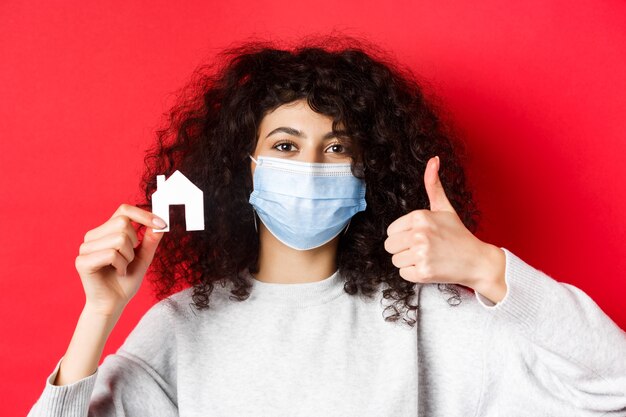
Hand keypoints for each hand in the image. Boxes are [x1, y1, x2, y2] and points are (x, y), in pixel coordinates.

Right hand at [75, 204, 166, 315]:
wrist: (114, 304)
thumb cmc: (126, 281)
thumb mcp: (143, 258)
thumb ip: (150, 240)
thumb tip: (159, 224)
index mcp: (106, 231)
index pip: (123, 210)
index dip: (143, 214)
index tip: (161, 224)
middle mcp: (93, 236)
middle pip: (123, 223)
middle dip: (134, 243)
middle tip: (129, 259)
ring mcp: (85, 248)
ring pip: (119, 239)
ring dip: (128, 257)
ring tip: (122, 268)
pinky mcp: (82, 261)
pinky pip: (111, 254)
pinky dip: (121, 265)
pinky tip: (117, 273)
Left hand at [383, 156, 506, 303]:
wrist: (477, 261)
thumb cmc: (458, 235)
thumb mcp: (444, 208)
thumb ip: (433, 185)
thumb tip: (433, 159)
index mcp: (420, 216)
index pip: (391, 231)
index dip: (403, 236)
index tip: (420, 237)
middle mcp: (419, 234)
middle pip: (389, 246)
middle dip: (403, 250)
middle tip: (423, 249)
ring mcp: (421, 253)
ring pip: (395, 261)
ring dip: (408, 262)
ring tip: (427, 257)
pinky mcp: (423, 272)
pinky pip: (403, 274)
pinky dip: (414, 274)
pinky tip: (429, 267)